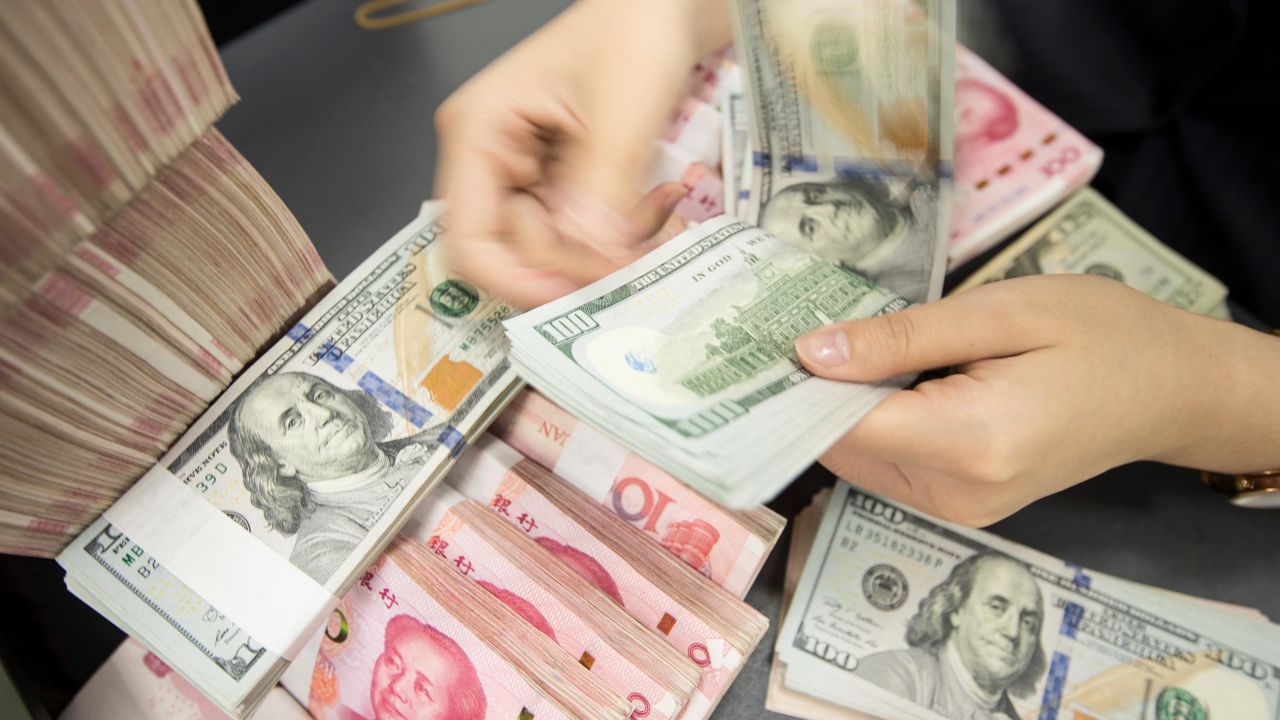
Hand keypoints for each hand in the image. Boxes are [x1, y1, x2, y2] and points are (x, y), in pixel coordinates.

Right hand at [434, 0, 729, 306]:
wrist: (663, 8)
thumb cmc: (631, 32)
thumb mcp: (619, 113)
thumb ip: (599, 191)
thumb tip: (588, 260)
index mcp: (478, 133)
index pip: (468, 239)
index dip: (515, 278)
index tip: (571, 293)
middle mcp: (492, 160)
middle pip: (516, 252)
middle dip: (579, 259)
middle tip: (637, 248)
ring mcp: (528, 175)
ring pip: (557, 251)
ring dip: (610, 247)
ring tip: (659, 209)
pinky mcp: (562, 184)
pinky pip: (584, 235)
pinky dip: (622, 232)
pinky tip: (657, 202)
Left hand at [794, 275, 1279, 525]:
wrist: (1170, 387)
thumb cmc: (1099, 333)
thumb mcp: (1000, 313)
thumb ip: (901, 339)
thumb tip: (809, 354)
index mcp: (969, 444)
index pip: (838, 428)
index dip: (785, 390)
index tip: (744, 343)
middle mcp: (954, 494)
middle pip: (838, 448)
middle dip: (803, 395)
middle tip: (769, 328)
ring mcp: (957, 508)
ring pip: (855, 458)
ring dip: (832, 408)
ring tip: (812, 339)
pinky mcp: (960, 503)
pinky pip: (886, 462)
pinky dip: (866, 422)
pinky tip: (864, 374)